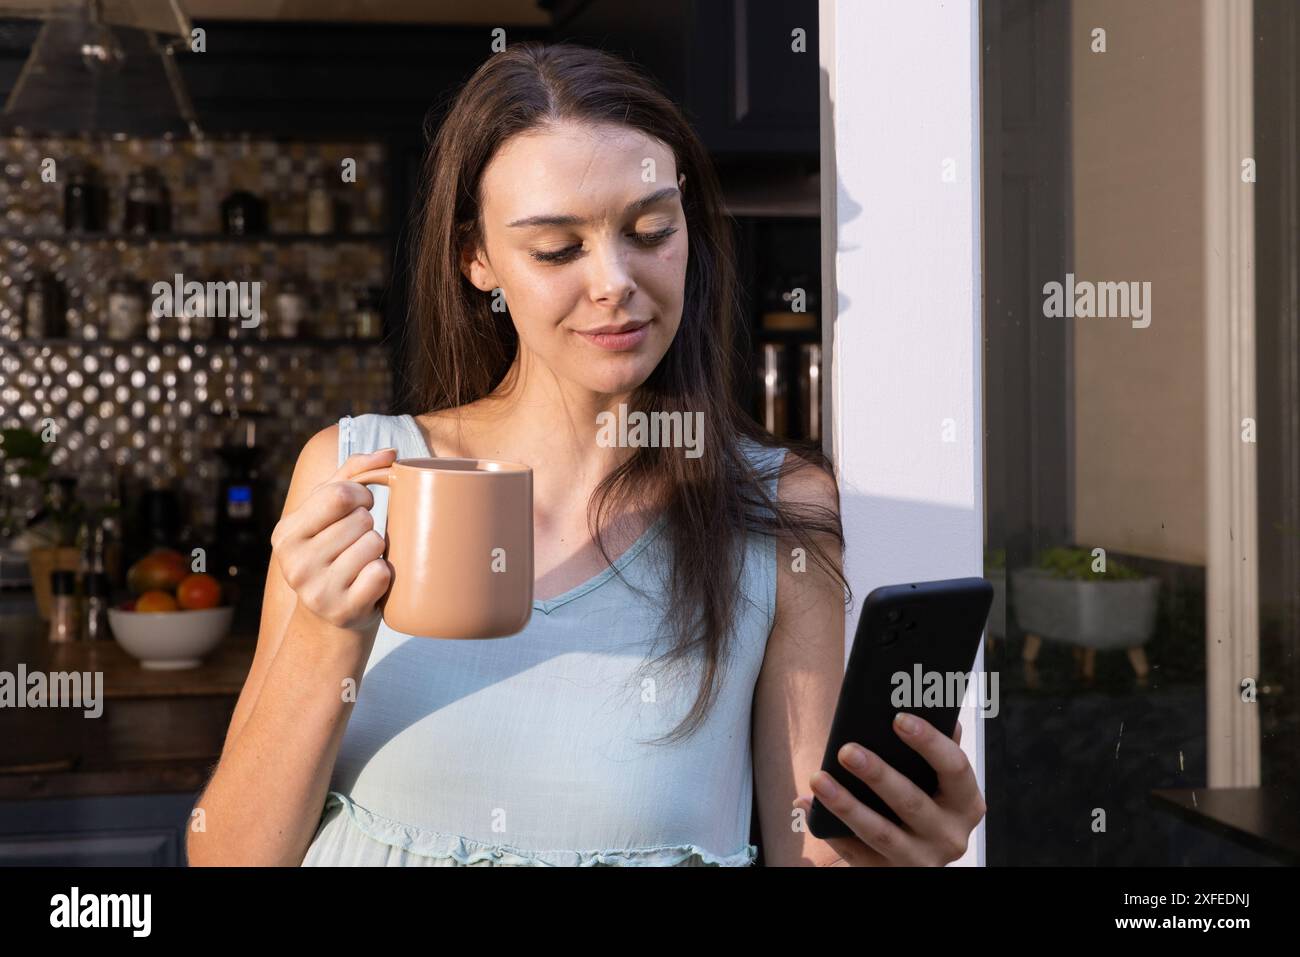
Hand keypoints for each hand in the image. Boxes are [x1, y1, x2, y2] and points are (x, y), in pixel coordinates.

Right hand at [270, 448, 396, 632]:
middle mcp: (295, 563)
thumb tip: (390, 453)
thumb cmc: (335, 553)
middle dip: (370, 525)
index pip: (338, 495)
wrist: (333, 617)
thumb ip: (354, 474)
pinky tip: (370, 582)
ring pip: (374, 543)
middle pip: (361, 520)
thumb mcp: (330, 514)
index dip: (361, 494)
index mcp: (286, 534)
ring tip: (363, 561)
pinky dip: (385, 574)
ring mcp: (317, 591)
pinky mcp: (343, 610)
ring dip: (379, 549)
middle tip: (359, 541)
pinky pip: (382, 573)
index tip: (363, 505)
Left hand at [792, 714, 985, 865]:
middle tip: (847, 750)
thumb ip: (939, 746)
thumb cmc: (927, 801)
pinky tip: (810, 806)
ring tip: (818, 779)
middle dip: (877, 775)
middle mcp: (950, 837)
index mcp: (966, 804)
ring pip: (880, 833)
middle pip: (912, 803)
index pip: (955, 769)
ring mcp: (920, 860)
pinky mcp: (890, 874)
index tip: (898, 718)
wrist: (919, 856)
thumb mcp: (941, 781)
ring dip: (846, 805)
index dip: (929, 743)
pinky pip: (856, 854)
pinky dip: (831, 830)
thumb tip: (931, 705)